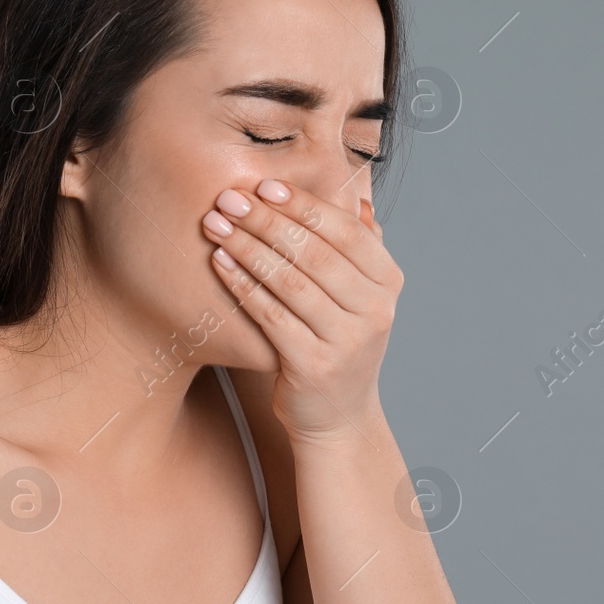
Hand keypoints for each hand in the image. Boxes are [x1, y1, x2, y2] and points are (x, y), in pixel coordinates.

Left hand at [200, 178, 402, 444]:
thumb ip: (357, 248)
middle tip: (228, 198)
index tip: (264, 185)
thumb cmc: (338, 341)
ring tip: (215, 225)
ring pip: (289, 282)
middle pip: (313, 253)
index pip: (345, 231)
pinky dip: (242, 285)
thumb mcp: (359, 294)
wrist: (337, 417)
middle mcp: (375, 311)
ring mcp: (347, 341)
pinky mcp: (314, 366)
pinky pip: (270, 315)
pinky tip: (219, 263)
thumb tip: (355, 194)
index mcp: (388, 282)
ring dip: (247, 247)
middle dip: (266, 221)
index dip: (303, 205)